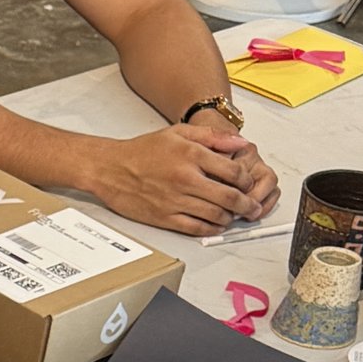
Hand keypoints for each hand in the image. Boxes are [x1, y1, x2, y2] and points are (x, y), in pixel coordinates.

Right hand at [87, 122, 275, 238]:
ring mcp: (175, 201)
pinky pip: (195, 228)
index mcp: (191, 155)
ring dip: (231, 218)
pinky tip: (216, 225)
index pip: (233, 171)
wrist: (109, 169)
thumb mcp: (178, 132)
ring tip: (236, 216)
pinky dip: (211, 229)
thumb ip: (212, 136)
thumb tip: (239, 142)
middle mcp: (185, 179)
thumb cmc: (141, 151)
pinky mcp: (164, 217)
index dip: (247, 180)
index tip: (249, 183)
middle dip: (247, 204)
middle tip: (253, 207)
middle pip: (229, 197)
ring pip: (215, 215)